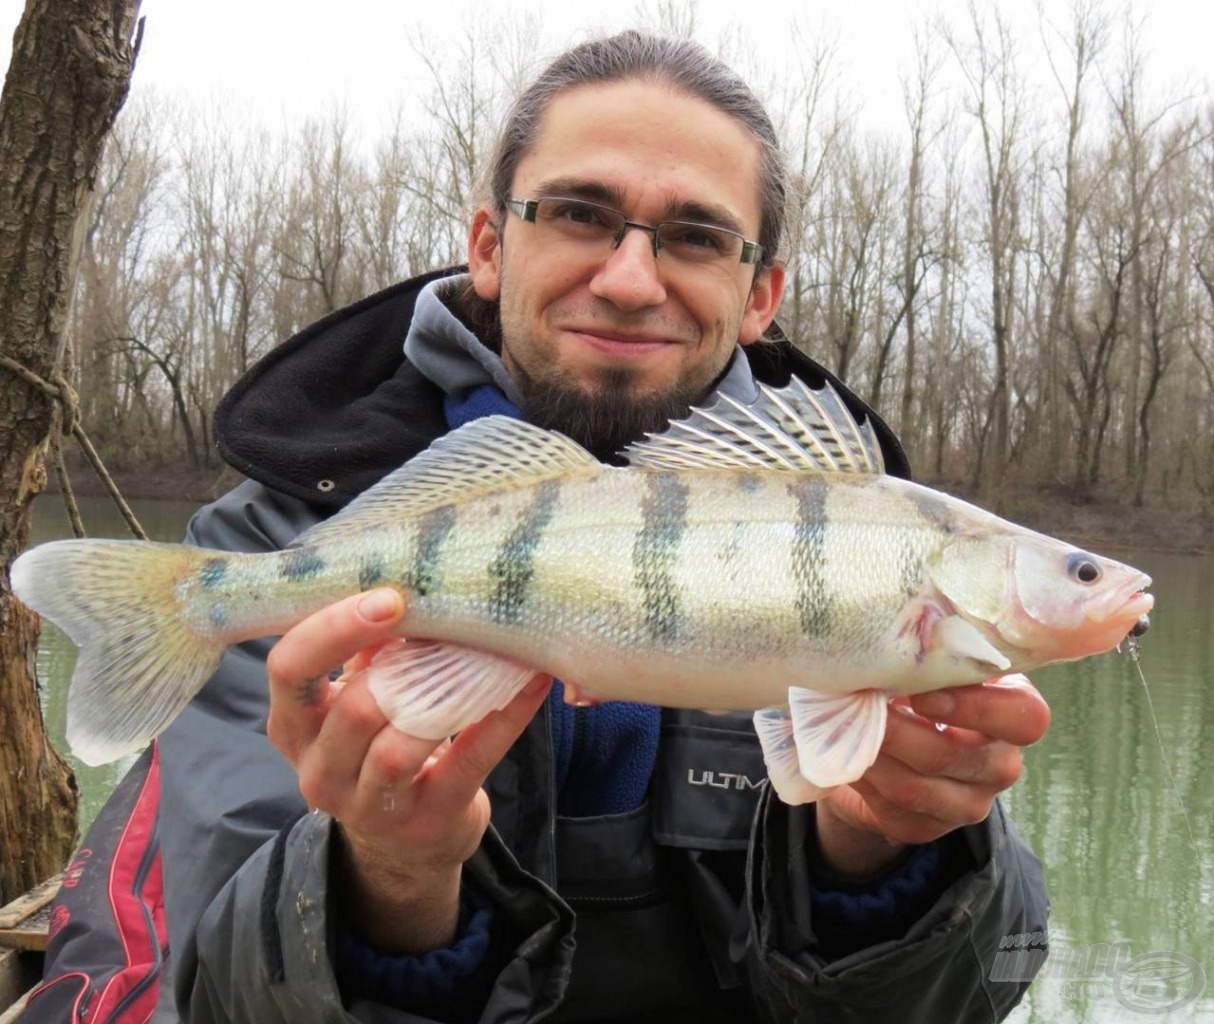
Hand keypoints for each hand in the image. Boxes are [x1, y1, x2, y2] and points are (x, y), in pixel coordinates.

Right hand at [265, 587, 551, 952]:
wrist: (406, 840)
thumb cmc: (377, 743)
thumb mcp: (356, 697)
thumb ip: (367, 651)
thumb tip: (405, 578)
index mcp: (293, 727)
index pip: (288, 670)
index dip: (332, 629)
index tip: (387, 596)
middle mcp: (320, 771)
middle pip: (351, 711)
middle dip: (401, 663)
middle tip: (448, 617)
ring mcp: (371, 806)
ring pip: (402, 746)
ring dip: (451, 691)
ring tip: (491, 646)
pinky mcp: (429, 821)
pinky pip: (469, 760)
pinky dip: (504, 716)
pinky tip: (530, 680)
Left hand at [815, 674, 1050, 877]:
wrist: (891, 747)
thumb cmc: (917, 690)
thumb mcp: (932, 669)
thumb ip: (927, 662)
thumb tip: (889, 652)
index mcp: (1014, 714)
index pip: (1025, 718)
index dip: (976, 708)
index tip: (922, 694)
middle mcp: (1000, 764)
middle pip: (956, 756)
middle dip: (899, 731)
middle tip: (861, 705)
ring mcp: (969, 804)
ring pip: (915, 788)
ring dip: (873, 755)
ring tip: (844, 726)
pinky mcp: (928, 828)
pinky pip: (890, 808)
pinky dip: (863, 780)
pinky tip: (847, 754)